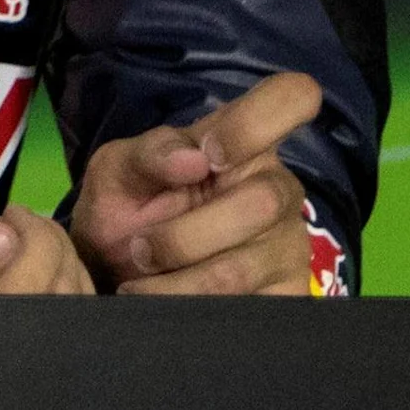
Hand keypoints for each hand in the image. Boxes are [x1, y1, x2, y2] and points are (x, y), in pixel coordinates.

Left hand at [65, 72, 321, 294]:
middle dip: (184, 234)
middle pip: (260, 203)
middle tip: (140, 248)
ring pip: (244, 267)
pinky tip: (167, 305)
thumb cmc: (128, 207)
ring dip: (178, 280)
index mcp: (242, 142)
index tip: (209, 153)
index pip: (291, 98)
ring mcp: (288, 245)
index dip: (256, 124)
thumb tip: (192, 159)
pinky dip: (192, 311)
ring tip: (139, 283)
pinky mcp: (285, 295)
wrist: (118, 274)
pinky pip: (248, 309)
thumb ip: (150, 154)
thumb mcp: (119, 170)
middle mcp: (277, 189)